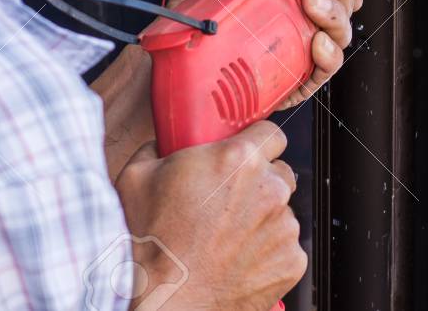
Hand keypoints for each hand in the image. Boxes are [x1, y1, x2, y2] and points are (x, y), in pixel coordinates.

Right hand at [114, 121, 304, 309]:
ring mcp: (284, 228)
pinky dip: (266, 252)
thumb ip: (160, 147)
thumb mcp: (137, 177)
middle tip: (228, 200)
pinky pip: (285, 248)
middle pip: (279, 173)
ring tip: (225, 237)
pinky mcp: (291, 262)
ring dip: (261, 219)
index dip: (256, 143)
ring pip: (282, 212)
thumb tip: (165, 142)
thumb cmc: (150, 245)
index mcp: (238, 160)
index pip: (271, 134)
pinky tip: (235, 259)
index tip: (246, 155)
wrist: (162, 302)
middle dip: (259, 182)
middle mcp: (269, 190)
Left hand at [169, 0, 363, 108]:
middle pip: (345, 1)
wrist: (169, 47)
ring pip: (341, 32)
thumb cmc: (197, 5)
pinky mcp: (293, 79)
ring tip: (311, 2)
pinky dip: (329, 55)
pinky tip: (316, 42)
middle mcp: (302, 17)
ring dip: (334, 14)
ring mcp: (299, 47)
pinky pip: (325, 70)